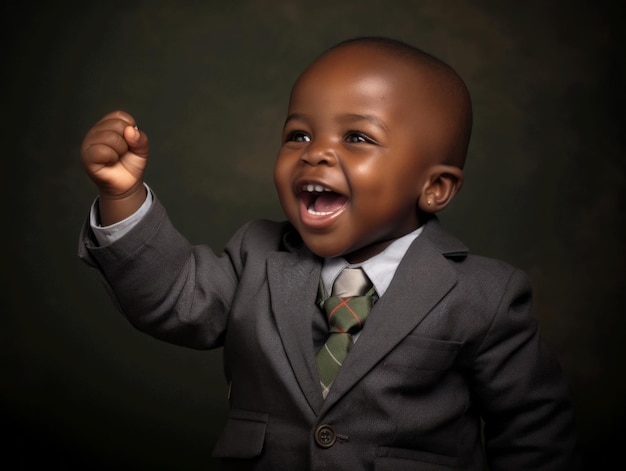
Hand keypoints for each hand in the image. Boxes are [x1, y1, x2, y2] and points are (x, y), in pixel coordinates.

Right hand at [81, 110, 149, 224]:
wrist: (126, 184)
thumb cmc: (130, 164)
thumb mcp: (142, 149)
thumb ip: (141, 138)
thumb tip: (130, 130)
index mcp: (107, 125)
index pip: (121, 116)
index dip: (131, 130)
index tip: (129, 142)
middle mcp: (96, 131)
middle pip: (117, 125)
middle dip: (127, 142)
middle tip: (122, 152)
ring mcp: (89, 143)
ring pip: (111, 137)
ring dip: (120, 150)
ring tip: (116, 157)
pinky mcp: (87, 156)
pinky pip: (102, 150)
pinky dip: (112, 157)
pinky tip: (110, 162)